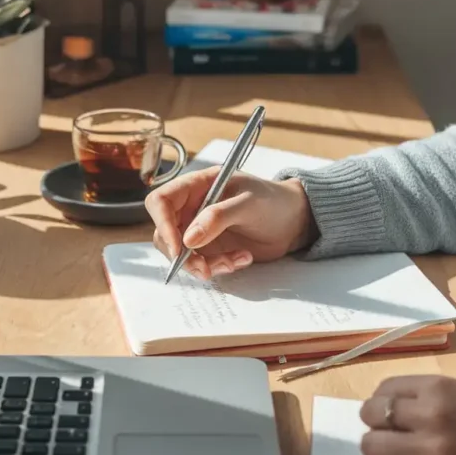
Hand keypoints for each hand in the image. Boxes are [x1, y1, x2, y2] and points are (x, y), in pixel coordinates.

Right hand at [144, 166, 317, 279]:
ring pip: (181, 253)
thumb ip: (218, 217)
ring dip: (203, 264)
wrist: (294, 221)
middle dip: (182, 255)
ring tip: (233, 262)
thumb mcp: (249, 203)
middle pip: (164, 232)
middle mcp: (192, 207)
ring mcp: (199, 229)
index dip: (163, 223)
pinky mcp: (210, 248)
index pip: (161, 201)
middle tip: (204, 268)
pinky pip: (201, 264)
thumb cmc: (273, 201)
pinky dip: (219, 267)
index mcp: (197, 186)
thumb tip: (188, 239)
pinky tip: (242, 258)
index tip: (178, 247)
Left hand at [359, 375, 455, 454]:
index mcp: (442, 390)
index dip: (380, 403)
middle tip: (390, 439)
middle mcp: (433, 418)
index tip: (385, 414)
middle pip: (372, 419)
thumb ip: (432, 397)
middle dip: (377, 429)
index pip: (384, 390)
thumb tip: (388, 405)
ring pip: (374, 453)